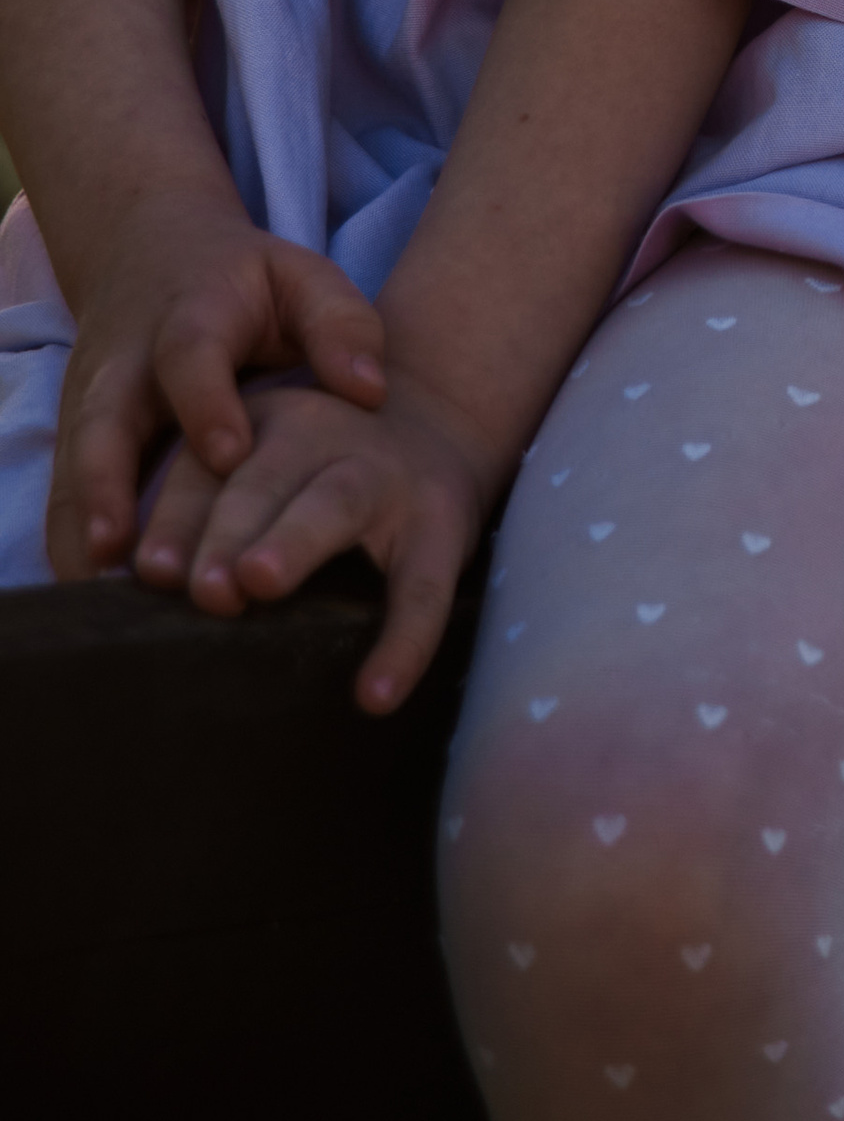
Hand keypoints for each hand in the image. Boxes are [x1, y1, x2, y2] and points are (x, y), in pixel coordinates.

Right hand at [48, 191, 386, 580]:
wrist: (151, 255)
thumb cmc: (248, 282)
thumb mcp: (302, 278)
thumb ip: (341, 324)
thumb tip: (371, 390)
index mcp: (193, 317)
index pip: (190, 358)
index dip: (206, 405)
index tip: (231, 457)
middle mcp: (127, 364)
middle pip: (103, 422)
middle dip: (110, 486)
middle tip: (127, 548)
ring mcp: (91, 403)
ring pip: (73, 470)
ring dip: (84, 530)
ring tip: (105, 596)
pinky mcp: (77, 438)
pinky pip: (64, 496)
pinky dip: (73, 544)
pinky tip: (97, 599)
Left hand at [134, 371, 502, 714]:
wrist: (435, 427)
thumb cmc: (314, 471)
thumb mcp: (257, 467)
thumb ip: (200, 512)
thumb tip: (126, 583)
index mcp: (260, 426)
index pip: (202, 470)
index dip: (174, 519)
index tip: (148, 573)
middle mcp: (320, 434)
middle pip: (263, 478)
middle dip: (229, 530)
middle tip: (204, 588)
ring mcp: (384, 473)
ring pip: (337, 503)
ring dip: (294, 540)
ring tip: (260, 582)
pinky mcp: (440, 522)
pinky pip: (423, 586)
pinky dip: (404, 640)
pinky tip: (377, 694)